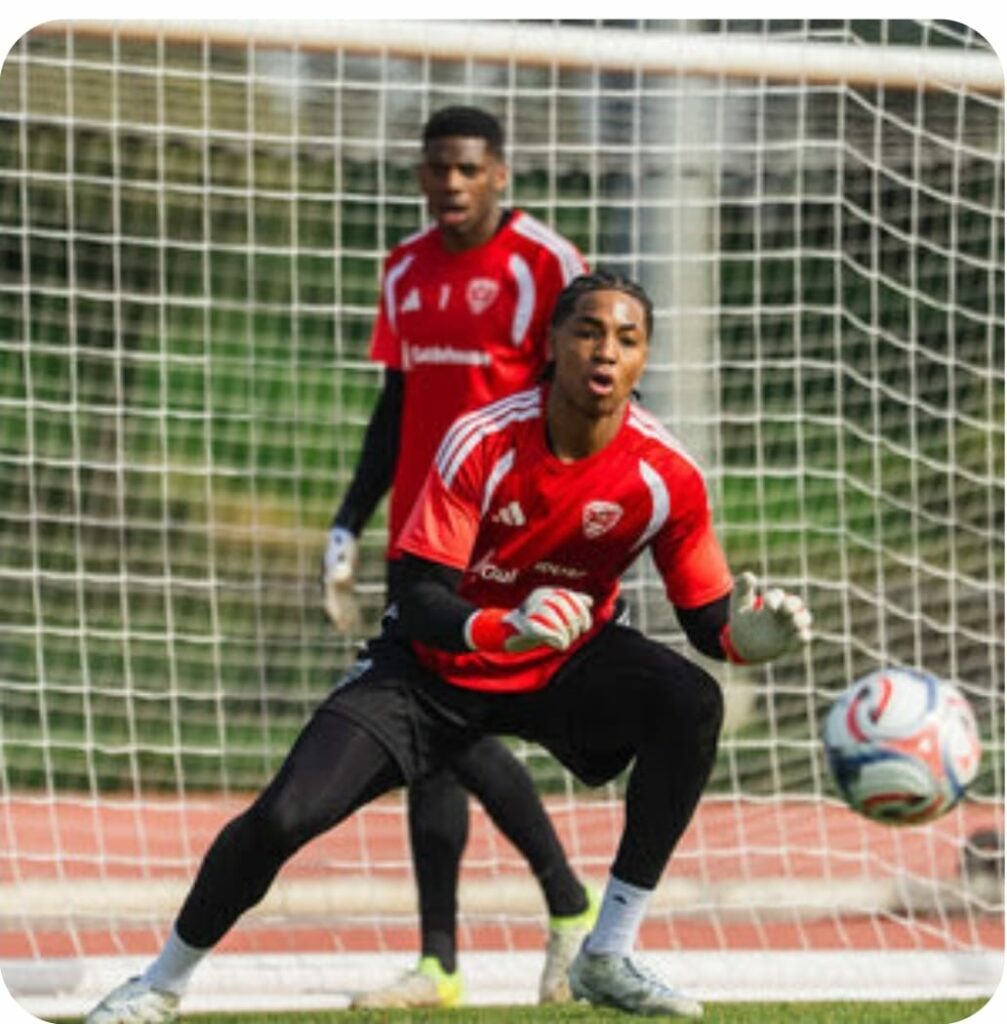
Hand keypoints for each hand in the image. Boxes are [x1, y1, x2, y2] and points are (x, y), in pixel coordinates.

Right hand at [321, 526, 359, 631]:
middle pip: (334, 602)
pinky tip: (356, 618)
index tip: (338, 619)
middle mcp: (330, 581)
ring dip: (345, 614)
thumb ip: (345, 564)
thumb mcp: (346, 553)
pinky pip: (347, 598)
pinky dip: (351, 608)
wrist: (344, 534)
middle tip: (344, 629)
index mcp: (328, 576)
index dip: (334, 609)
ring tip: (349, 628)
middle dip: (338, 616)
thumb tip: (346, 575)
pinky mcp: (346, 581)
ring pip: (341, 602)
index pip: (330, 596)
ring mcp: (337, 582)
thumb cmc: (345, 543)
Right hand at [466, 587, 593, 652]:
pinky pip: (544, 631)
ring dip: (566, 633)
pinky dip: (557, 639)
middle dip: (574, 623)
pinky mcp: (524, 627)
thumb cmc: (533, 625)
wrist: (505, 636)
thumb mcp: (552, 612)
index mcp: (543, 592)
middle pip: (562, 604)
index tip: (585, 626)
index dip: (581, 610)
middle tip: (575, 636)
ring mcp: (528, 611)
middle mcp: (535, 598)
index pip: (567, 595)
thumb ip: (569, 605)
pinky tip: (560, 645)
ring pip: (553, 617)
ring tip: (566, 641)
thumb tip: (589, 600)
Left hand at [722, 572, 811, 663]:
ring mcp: (789, 627)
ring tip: (794, 622)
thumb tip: (750, 576)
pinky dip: (803, 637)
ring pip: (805, 619)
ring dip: (802, 619)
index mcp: (772, 602)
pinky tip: (796, 638)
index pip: (778, 595)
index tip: (766, 603)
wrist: (743, 643)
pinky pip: (804, 639)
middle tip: (785, 608)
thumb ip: (742, 587)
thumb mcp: (739, 603)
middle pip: (796, 603)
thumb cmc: (743, 620)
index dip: (774, 597)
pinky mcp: (790, 643)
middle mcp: (783, 613)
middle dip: (792, 604)